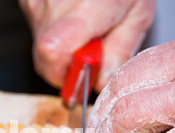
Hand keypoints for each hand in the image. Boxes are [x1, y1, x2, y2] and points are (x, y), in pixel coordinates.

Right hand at [19, 0, 155, 90]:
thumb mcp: (138, 14)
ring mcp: (36, 0)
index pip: (53, 53)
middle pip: (45, 57)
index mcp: (86, 8)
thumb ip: (120, 52)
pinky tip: (73, 16)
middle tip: (90, 47)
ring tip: (84, 27)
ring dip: (61, 47)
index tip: (82, 75)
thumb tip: (100, 83)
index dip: (65, 75)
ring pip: (40, 46)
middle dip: (67, 64)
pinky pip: (38, 29)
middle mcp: (53, 3)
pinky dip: (55, 31)